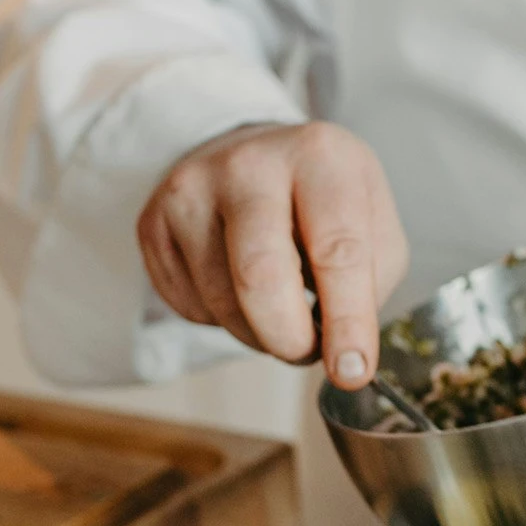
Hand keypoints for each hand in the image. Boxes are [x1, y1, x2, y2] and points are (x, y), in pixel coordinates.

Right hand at [137, 121, 407, 387]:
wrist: (252, 155)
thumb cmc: (321, 199)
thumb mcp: (372, 220)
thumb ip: (371, 282)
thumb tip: (346, 351)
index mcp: (318, 157)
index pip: (336, 250)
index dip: (347, 321)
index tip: (352, 369)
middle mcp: (248, 164)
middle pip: (260, 276)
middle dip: (290, 338)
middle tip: (308, 352)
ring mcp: (191, 190)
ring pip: (222, 302)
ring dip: (259, 335)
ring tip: (281, 315)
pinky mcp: (154, 222)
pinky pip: (189, 306)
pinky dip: (223, 321)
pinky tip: (240, 291)